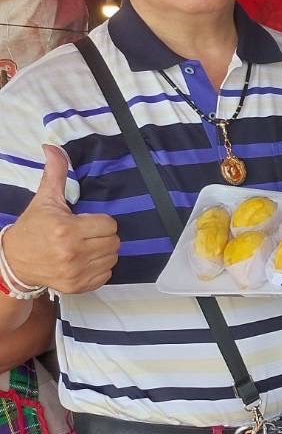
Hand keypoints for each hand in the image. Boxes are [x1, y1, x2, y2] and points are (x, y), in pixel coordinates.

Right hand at [3, 145, 119, 293]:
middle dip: (103, 235)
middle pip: (114, 242)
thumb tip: (52, 147)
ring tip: (85, 246)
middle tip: (86, 233)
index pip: (109, 224)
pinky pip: (106, 275)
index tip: (85, 221)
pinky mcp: (78, 286)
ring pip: (112, 258)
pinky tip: (84, 261)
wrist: (14, 261)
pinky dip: (100, 268)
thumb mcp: (44, 200)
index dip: (99, 221)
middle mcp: (73, 253)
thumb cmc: (33, 227)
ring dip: (103, 251)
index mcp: (67, 229)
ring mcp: (76, 272)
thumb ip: (55, 174)